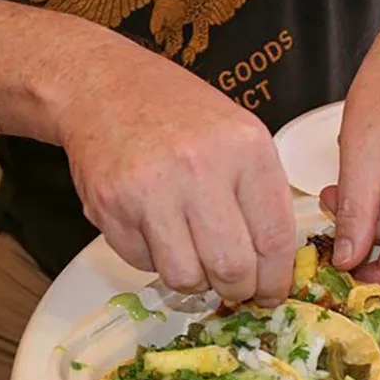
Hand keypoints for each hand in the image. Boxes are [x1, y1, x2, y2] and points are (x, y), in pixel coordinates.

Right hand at [56, 46, 295, 304]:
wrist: (104, 86)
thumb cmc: (179, 115)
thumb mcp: (239, 135)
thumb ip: (262, 193)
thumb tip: (276, 265)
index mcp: (245, 148)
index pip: (274, 237)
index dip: (276, 278)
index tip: (271, 293)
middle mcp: (200, 167)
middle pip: (232, 268)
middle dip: (237, 290)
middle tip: (234, 288)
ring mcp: (151, 188)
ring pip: (186, 277)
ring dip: (195, 281)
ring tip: (194, 257)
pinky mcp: (111, 206)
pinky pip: (144, 264)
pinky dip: (155, 261)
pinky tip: (156, 230)